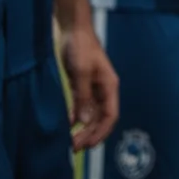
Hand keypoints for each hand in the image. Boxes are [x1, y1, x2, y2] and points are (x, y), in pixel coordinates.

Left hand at [59, 24, 118, 150]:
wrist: (73, 30)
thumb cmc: (80, 47)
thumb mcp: (81, 71)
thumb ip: (83, 96)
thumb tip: (84, 121)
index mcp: (109, 86)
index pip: (111, 115)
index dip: (101, 132)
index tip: (87, 145)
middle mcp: (104, 90)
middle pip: (101, 119)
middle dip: (90, 134)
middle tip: (73, 148)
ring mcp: (93, 88)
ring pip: (92, 116)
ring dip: (83, 129)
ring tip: (70, 142)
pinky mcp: (82, 86)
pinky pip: (82, 108)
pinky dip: (76, 119)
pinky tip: (67, 127)